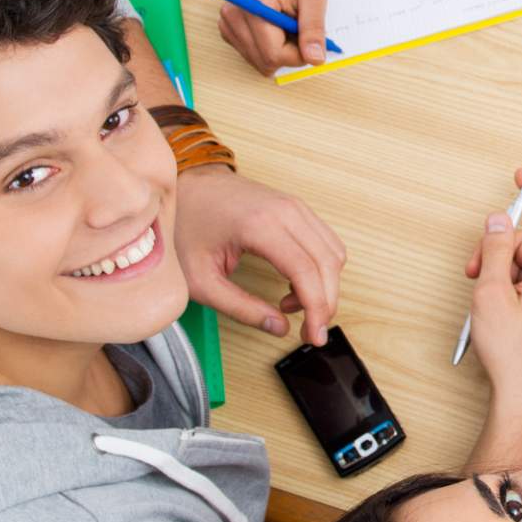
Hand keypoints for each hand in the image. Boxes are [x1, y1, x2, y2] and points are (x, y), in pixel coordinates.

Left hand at [171, 165, 346, 345]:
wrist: (188, 185)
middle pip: (328, 263)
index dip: (317, 308)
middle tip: (309, 332)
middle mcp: (287, 211)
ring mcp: (296, 206)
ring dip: (324, 286)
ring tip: (291, 304)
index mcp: (260, 225)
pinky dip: (321, 269)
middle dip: (326, 303)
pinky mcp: (298, 208)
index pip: (306, 271)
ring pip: (333, 252)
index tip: (314, 336)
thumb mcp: (200, 279)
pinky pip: (326, 242)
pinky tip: (295, 283)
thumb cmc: (187, 225)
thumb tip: (279, 327)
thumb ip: (239, 307)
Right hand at [220, 0, 329, 74]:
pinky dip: (268, 47)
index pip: (274, 55)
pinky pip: (252, 54)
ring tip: (288, 24)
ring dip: (279, 51)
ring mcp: (227, 23)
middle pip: (265, 62)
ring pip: (259, 61)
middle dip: (289, 53)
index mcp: (252, 6)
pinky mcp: (228, 28)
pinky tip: (276, 28)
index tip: (312, 42)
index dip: (299, 55)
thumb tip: (315, 59)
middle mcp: (232, 16)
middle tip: (300, 29)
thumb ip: (314, 29)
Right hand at [462, 170, 521, 429]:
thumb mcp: (492, 293)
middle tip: (473, 270)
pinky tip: (490, 309)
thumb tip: (498, 221)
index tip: (521, 176)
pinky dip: (507, 287)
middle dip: (499, 247)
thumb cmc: (512, 354)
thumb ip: (495, 250)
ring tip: (480, 297)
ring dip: (499, 271)